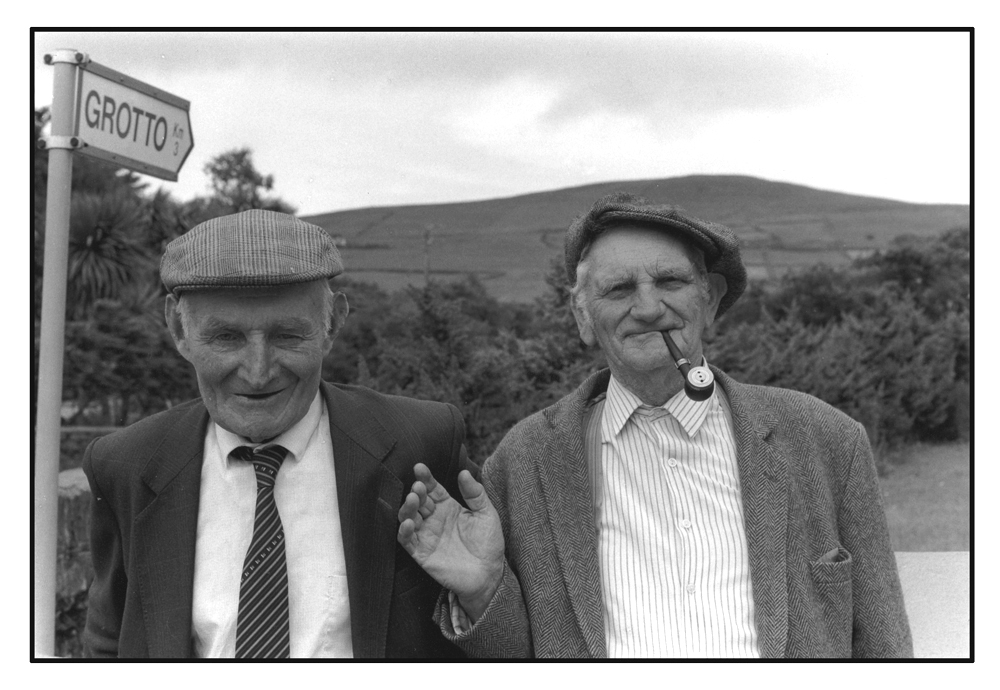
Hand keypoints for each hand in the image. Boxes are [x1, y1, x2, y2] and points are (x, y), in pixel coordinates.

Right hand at [397, 463, 503, 621]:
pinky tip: (409, 523)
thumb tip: (463, 472)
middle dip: (416, 491)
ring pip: (409, 518)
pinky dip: (404, 531)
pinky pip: (407, 541)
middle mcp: (434, 519)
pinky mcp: (422, 554)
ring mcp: (427, 536)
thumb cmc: (489, 544)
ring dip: (407, 508)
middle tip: (419, 486)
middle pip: (419, 501)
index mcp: (448, 507)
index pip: (433, 489)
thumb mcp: (486, 514)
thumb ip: (475, 493)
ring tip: (413, 499)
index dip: (426, 478)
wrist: (489, 575)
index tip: (420, 467)